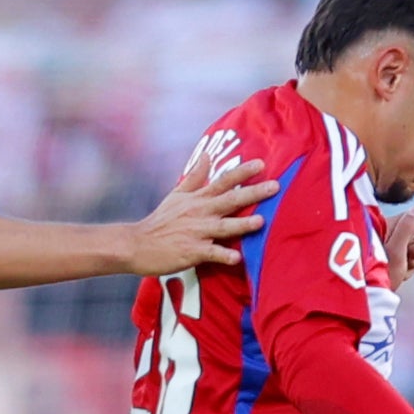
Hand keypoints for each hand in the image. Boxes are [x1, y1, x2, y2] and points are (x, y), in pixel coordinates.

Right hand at [128, 156, 274, 277]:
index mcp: (198, 199)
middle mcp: (200, 212)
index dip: (243, 172)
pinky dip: (223, 255)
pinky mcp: (192, 252)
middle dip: (253, 193)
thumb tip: (206, 155)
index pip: (223, 181)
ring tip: (260, 222)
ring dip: (242, 224)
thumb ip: (195, 177)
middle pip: (230, 200)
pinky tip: (236, 258)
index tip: (262, 163)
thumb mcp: (176, 194)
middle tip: (275, 186)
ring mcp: (196, 232)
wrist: (138, 244)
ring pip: (223, 227)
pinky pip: (211, 253)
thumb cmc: (161, 221)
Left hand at [386, 206, 413, 292]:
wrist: (370, 296)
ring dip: (412, 261)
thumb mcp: (396, 251)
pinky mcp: (393, 253)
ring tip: (399, 270)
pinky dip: (408, 267)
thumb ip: (407, 227)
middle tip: (403, 261)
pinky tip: (399, 273)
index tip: (406, 249)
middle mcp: (389, 230)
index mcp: (388, 223)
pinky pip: (411, 256)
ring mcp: (391, 242)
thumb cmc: (381, 274)